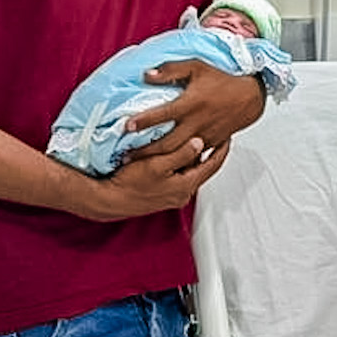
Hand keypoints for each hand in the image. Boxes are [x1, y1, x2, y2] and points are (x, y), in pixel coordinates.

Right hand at [79, 135, 228, 221]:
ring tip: (197, 141)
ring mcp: (172, 195)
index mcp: (186, 185)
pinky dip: (181, 164)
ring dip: (194, 158)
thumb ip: (181, 154)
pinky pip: (178, 176)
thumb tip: (200, 143)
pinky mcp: (162, 194)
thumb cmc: (130, 183)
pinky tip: (175, 154)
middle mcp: (183, 193)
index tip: (228, 136)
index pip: (213, 165)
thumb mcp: (158, 165)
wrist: (109, 200)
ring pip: (190, 172)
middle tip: (216, 136)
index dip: (222, 149)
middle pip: (203, 168)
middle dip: (210, 152)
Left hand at [125, 63, 266, 156]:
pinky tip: (164, 164)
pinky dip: (177, 161)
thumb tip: (147, 75)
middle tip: (125, 157)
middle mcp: (197, 122)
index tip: (126, 127)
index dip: (143, 121)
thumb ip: (171, 69)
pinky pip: (193, 156)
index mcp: (191, 104)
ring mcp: (205, 135)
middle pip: (167, 143)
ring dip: (158, 160)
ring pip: (178, 153)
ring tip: (139, 164)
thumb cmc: (222, 81)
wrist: (250, 97)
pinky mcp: (211, 143)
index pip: (163, 115)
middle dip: (145, 152)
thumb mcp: (197, 67)